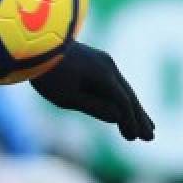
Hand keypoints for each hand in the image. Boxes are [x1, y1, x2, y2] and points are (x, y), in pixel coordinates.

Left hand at [31, 41, 154, 140]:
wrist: (32, 43)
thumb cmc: (46, 73)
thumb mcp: (67, 97)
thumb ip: (94, 107)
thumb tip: (118, 116)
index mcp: (103, 74)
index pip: (123, 102)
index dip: (131, 121)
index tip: (136, 138)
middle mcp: (107, 65)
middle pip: (128, 95)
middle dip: (139, 117)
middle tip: (150, 137)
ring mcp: (102, 60)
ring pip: (122, 88)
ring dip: (133, 108)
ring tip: (146, 127)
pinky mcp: (95, 60)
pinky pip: (113, 82)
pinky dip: (121, 97)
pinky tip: (125, 108)